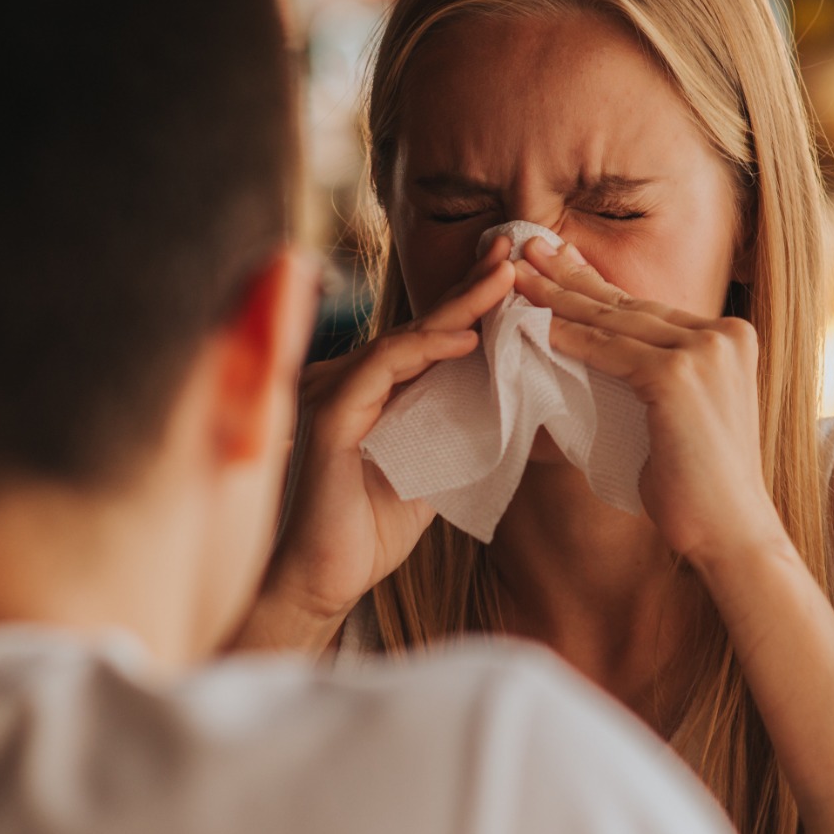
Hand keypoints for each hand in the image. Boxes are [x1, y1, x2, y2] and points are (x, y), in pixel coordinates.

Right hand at [242, 236, 516, 650]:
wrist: (320, 583)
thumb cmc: (367, 530)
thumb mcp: (430, 466)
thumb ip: (455, 426)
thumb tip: (511, 391)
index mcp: (367, 389)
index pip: (424, 339)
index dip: (469, 304)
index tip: (513, 273)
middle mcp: (342, 379)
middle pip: (416, 327)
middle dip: (469, 288)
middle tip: (513, 250)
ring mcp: (330, 394)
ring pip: (402, 341)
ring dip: (458, 310)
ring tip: (504, 281)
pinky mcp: (327, 419)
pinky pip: (378, 371)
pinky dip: (423, 352)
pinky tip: (465, 340)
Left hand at [514, 240, 790, 570]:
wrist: (732, 532)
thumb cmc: (699, 486)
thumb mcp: (677, 414)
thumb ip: (650, 376)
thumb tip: (590, 351)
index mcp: (730, 337)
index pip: (646, 307)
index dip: (596, 283)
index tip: (557, 262)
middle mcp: (724, 334)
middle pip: (628, 303)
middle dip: (570, 274)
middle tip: (525, 245)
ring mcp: (705, 351)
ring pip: (613, 320)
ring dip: (558, 297)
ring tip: (517, 277)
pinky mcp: (678, 376)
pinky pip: (608, 350)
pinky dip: (567, 338)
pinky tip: (534, 325)